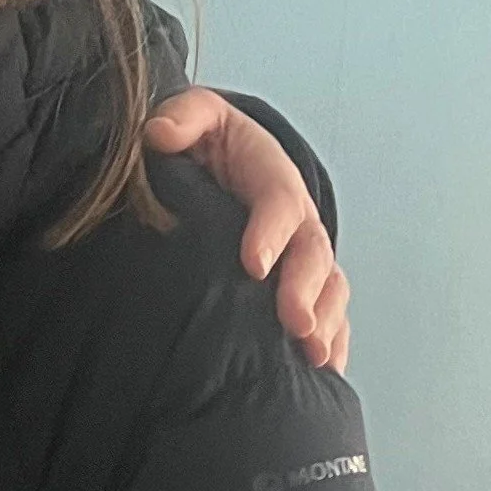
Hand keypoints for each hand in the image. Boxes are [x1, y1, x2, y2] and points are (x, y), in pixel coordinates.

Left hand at [145, 87, 349, 373]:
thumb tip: (158, 133)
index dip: (270, 232)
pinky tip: (323, 373)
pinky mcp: (304, 288)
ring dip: (326, 323)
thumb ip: (183, 117)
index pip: (279, 202)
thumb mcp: (196, 118)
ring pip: (329, 289)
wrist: (224, 166)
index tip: (253, 264)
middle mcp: (298, 221)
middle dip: (305, 290)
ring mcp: (304, 257)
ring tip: (313, 354)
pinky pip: (330, 317)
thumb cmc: (208, 146)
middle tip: (295, 323)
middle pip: (312, 254)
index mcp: (272, 178)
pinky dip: (332, 344)